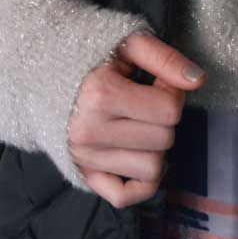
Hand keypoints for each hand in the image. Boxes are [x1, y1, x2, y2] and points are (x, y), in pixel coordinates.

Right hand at [68, 31, 205, 208]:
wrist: (39, 73)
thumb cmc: (88, 53)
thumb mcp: (127, 42)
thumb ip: (164, 58)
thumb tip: (198, 80)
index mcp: (100, 95)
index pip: (169, 110)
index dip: (172, 91)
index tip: (157, 80)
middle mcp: (90, 131)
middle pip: (164, 139)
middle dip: (164, 117)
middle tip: (146, 99)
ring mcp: (85, 157)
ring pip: (152, 168)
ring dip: (154, 145)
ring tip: (137, 122)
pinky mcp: (83, 174)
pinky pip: (126, 196)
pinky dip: (141, 182)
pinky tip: (137, 154)